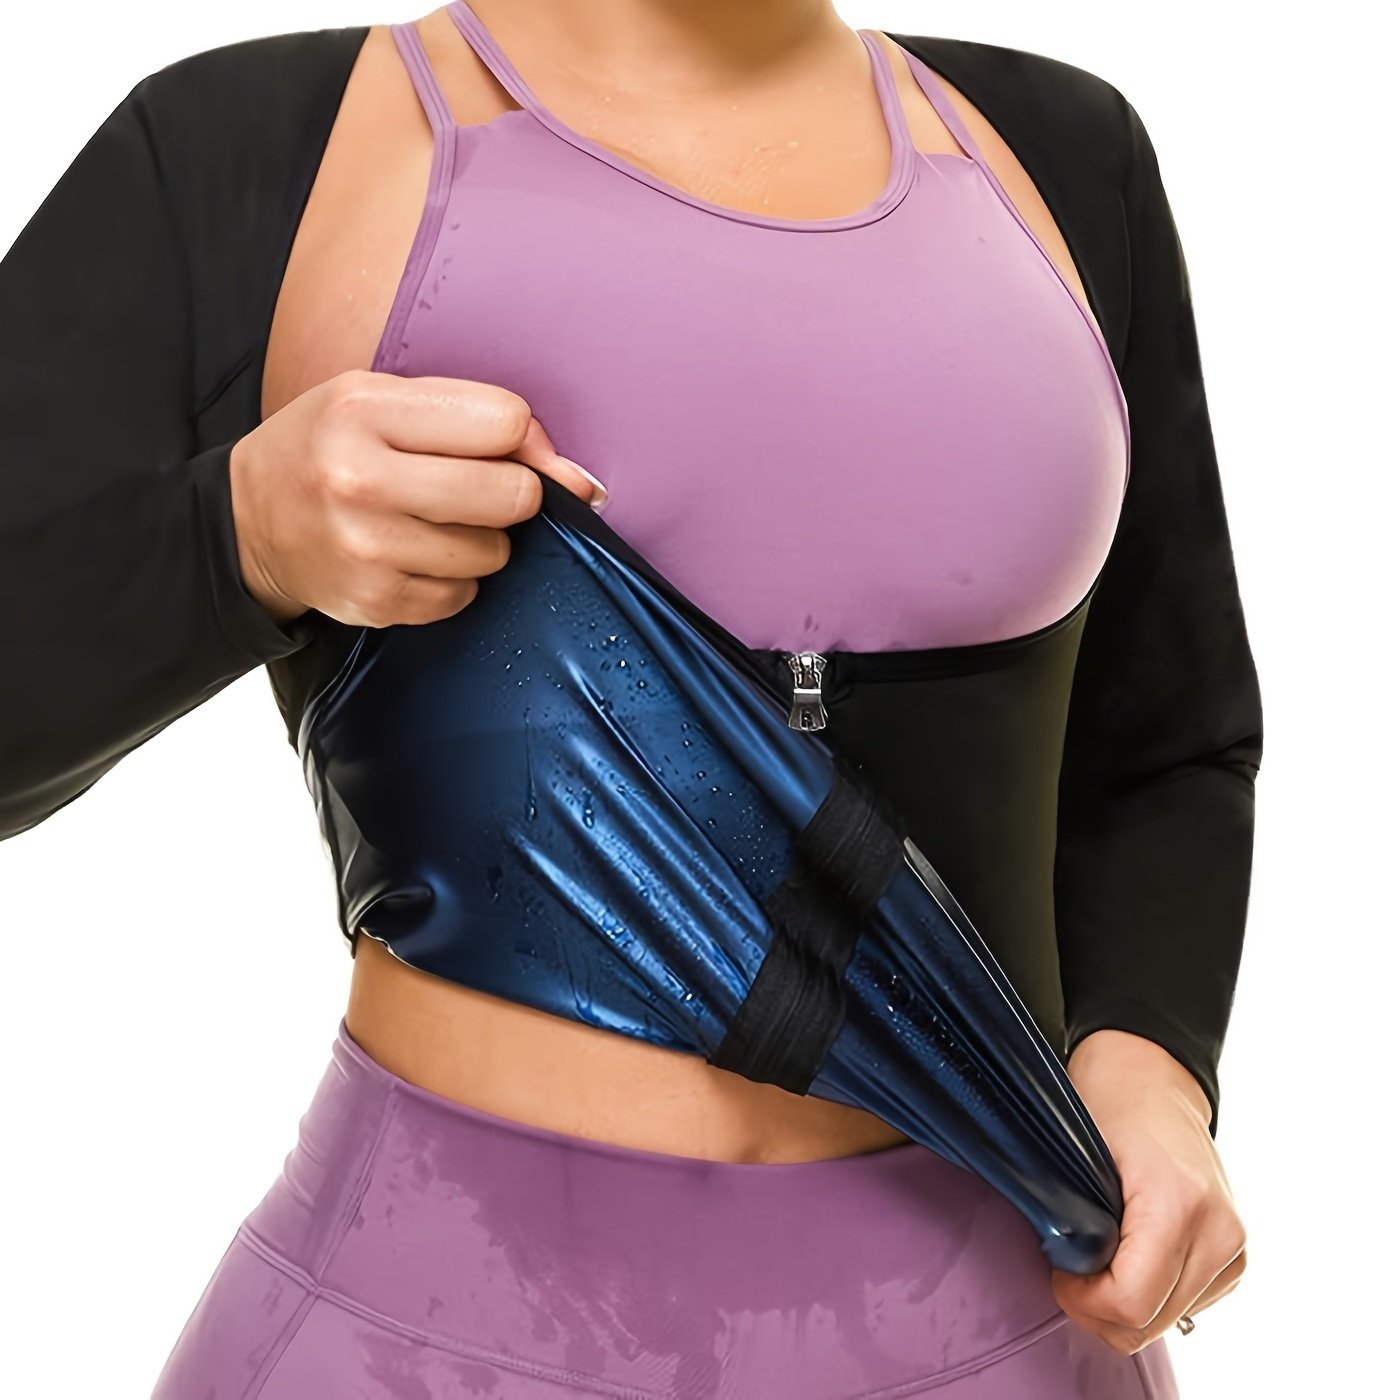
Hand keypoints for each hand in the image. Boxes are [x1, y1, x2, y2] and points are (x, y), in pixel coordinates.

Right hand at [229, 369, 607, 627]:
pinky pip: (465, 593)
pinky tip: (414, 556)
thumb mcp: (380, 400)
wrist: (249, 522)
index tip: (513, 452)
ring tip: (434, 522)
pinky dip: (453, 577)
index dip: (526, 440)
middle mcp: (361, 479)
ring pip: (495, 552)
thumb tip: (577, 478)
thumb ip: (474, 419)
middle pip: (512, 495)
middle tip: (479, 493)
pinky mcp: (376, 602)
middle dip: (513, 496)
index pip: (505, 421)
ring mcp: (368, 548)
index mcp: (364, 410)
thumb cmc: (329, 448)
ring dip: (482, 540)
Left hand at [1052, 1029, 1246, 1354]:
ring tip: (1097, 1257)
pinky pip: (1184, 1305)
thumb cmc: (1110, 1100)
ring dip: (1123, 1304)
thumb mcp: (1077, 1151)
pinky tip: (1127, 1258)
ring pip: (1166, 1321)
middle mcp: (1219, 1231)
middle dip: (1098, 1308)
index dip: (1083, 1300)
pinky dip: (1150, 1294)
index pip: (1132, 1301)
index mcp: (1180, 1202)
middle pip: (1150, 1323)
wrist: (1153, 1075)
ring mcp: (1233, 1247)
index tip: (1059, 1269)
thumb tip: (1064, 1274)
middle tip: (1069, 1269)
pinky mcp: (1234, 1257)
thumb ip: (1074, 1218)